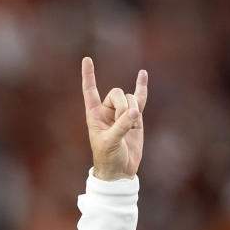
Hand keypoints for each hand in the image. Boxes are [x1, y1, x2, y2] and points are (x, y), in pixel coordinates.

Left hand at [81, 57, 147, 180]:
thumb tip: (134, 112)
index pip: (90, 91)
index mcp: (94, 115)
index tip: (86, 59)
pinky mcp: (135, 118)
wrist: (120, 170)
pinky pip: (139, 99)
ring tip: (129, 129)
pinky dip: (142, 87)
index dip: (89, 76)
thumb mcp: (111, 142)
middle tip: (122, 123)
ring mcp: (122, 113)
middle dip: (123, 106)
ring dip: (132, 111)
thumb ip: (121, 126)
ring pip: (130, 98)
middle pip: (118, 93)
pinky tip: (142, 74)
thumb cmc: (108, 157)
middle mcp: (107, 110)